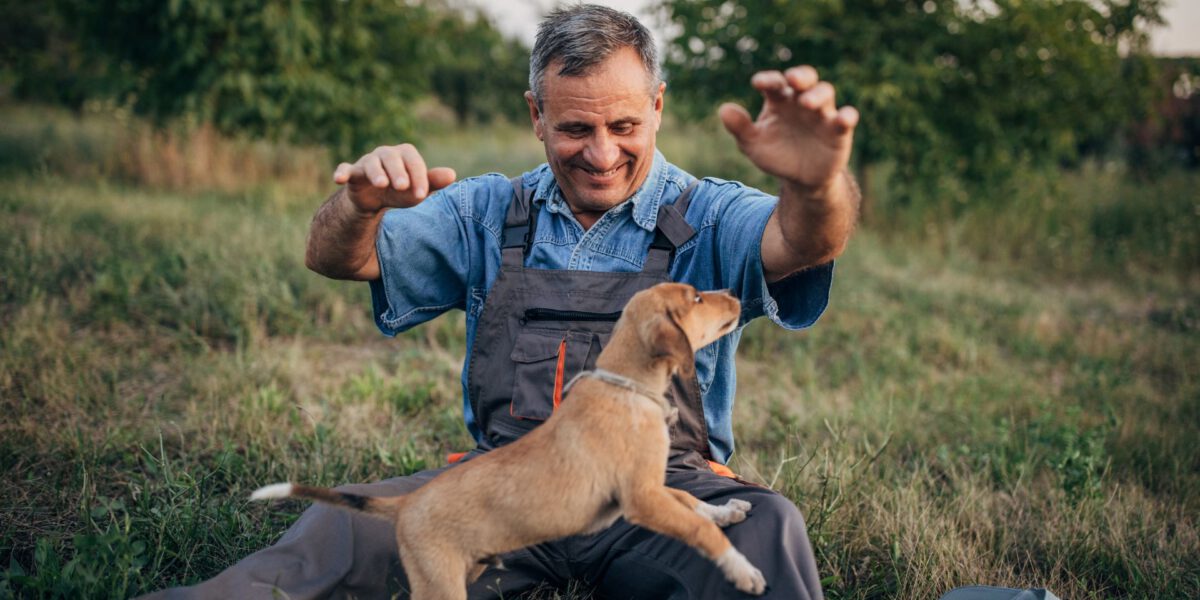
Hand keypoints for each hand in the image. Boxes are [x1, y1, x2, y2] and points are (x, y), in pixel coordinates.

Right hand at [332, 144, 456, 214]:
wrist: (375, 199)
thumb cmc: (400, 190)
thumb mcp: (417, 189)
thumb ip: (432, 181)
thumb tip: (452, 174)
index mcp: (404, 155)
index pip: (413, 162)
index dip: (418, 177)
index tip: (422, 195)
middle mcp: (385, 154)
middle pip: (391, 158)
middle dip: (398, 172)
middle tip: (403, 187)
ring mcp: (367, 162)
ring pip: (370, 163)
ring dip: (376, 172)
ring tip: (382, 184)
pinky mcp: (352, 173)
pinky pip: (345, 169)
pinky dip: (342, 172)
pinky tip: (339, 179)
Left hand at [719, 66, 857, 191]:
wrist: (800, 180)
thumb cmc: (776, 154)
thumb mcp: (753, 144)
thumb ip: (740, 127)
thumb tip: (723, 109)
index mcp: (779, 101)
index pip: (774, 84)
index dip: (768, 80)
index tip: (758, 83)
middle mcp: (801, 101)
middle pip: (805, 79)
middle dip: (800, 76)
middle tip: (792, 79)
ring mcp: (822, 114)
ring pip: (825, 93)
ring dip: (817, 95)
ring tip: (806, 103)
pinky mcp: (839, 130)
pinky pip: (846, 118)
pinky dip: (847, 116)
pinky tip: (844, 118)